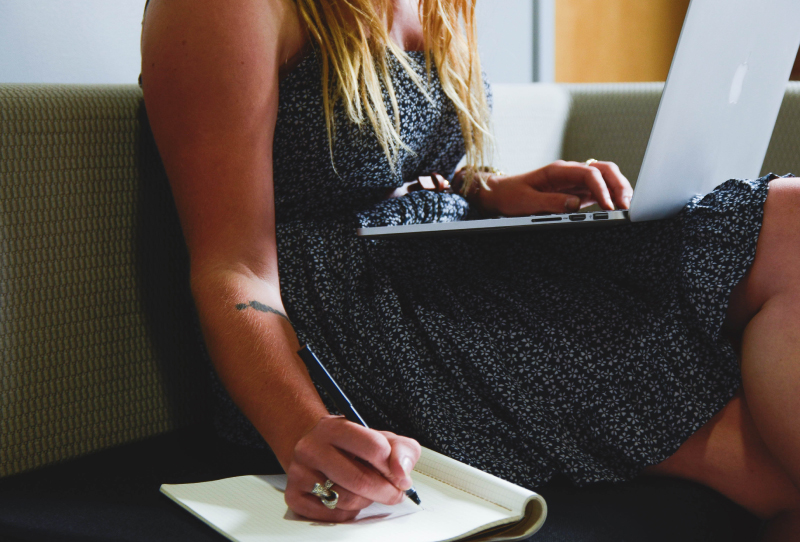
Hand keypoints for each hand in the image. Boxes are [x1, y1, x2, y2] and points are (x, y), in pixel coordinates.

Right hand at [284, 415, 421, 521]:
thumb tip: (402, 472)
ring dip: (366, 500)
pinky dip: (349, 511)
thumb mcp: (381, 438)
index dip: (393, 467)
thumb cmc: (352, 446)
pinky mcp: (294, 496)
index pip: (374, 447)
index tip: (398, 474)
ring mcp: (300, 472)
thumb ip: (401, 450)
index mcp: (335, 427)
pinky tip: (347, 497)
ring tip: (366, 490)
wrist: (315, 449)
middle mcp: (312, 448)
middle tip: (394, 492)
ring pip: (347, 500)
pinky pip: (333, 514)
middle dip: (386, 491)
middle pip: (360, 480)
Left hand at [477, 160, 632, 216]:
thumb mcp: (526, 202)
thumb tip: (575, 206)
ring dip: (619, 190)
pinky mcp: (577, 193)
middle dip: (619, 184)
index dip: (602, 188)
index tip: (608, 206)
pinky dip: (611, 197)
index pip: (589, 173)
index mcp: (558, 170)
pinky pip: (599, 191)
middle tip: (627, 205)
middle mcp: (570, 173)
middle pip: (604, 170)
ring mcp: (575, 182)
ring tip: (627, 207)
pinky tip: (617, 209)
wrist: (500, 194)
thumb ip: (550, 202)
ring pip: (606, 179)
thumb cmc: (510, 195)